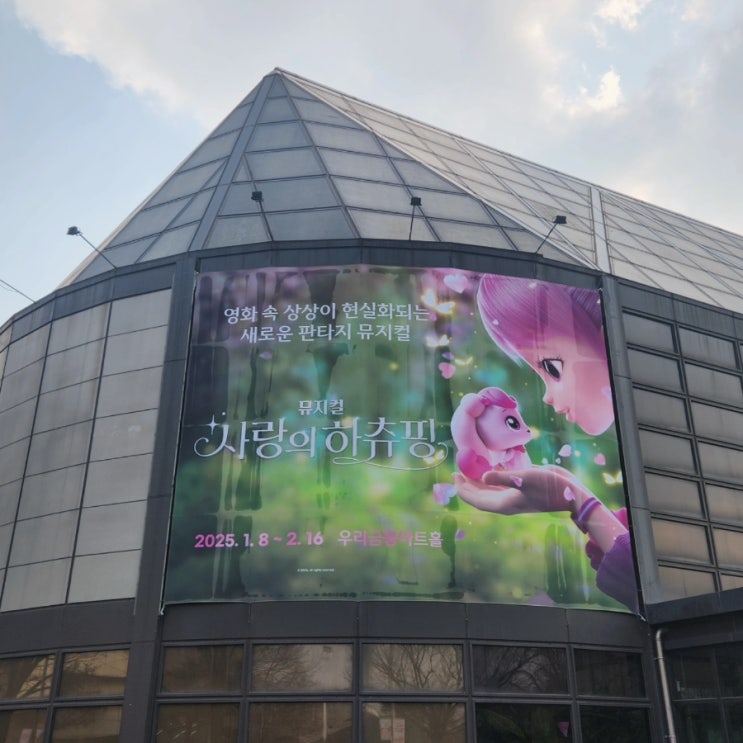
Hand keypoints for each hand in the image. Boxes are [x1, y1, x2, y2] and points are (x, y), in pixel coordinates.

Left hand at [453, 465, 590, 514]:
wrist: (570, 493)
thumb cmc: (548, 487)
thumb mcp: (524, 479)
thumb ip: (502, 478)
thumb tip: (483, 477)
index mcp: (503, 504)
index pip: (476, 500)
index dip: (463, 489)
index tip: (454, 476)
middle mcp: (506, 502)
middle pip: (480, 496)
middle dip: (467, 485)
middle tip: (457, 470)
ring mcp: (514, 496)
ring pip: (489, 491)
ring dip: (478, 481)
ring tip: (470, 468)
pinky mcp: (522, 489)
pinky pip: (501, 485)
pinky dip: (492, 477)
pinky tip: (490, 467)